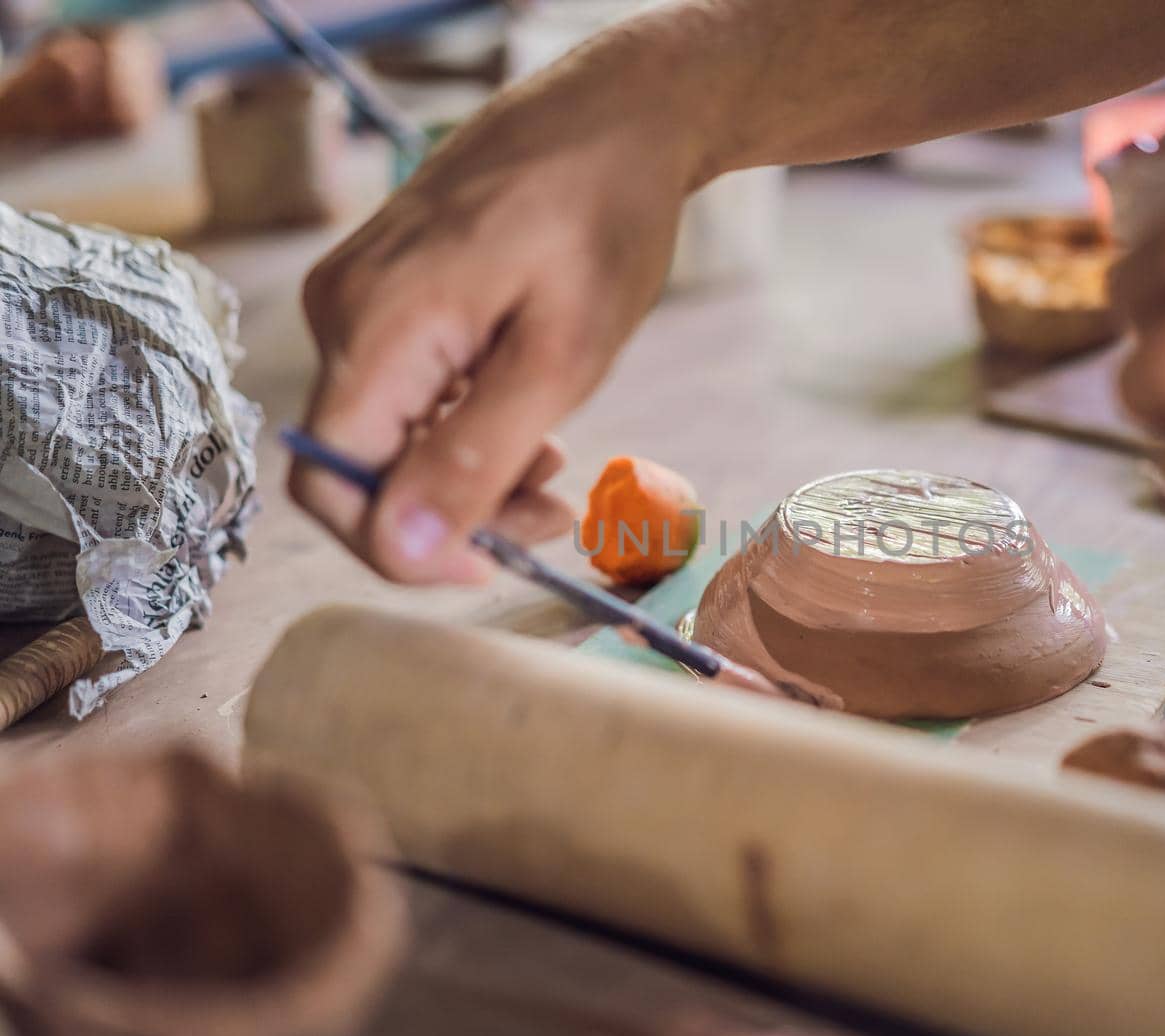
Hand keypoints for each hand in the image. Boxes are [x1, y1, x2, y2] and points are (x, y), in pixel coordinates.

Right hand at [292, 25, 709, 581]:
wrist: (610, 116)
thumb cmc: (599, 217)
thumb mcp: (560, 356)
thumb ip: (475, 456)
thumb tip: (403, 548)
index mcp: (375, 329)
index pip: (330, 486)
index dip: (400, 550)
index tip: (487, 565)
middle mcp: (342, 314)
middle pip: (361, 466)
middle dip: (451, 513)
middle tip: (549, 515)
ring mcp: (358, 299)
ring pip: (388, 434)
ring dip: (466, 472)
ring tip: (554, 464)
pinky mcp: (385, 293)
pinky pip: (402, 392)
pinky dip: (462, 426)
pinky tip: (527, 420)